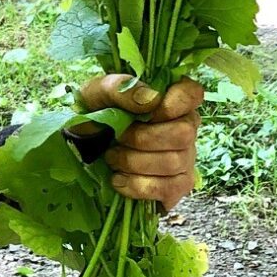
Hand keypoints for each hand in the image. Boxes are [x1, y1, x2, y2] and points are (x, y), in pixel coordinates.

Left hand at [75, 75, 203, 210]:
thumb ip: (121, 88)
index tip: (149, 111)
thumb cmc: (96, 113)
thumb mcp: (97, 92)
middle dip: (143, 138)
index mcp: (170, 98)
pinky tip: (119, 180)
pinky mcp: (178, 184)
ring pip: (174, 163)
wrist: (83, 144)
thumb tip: (151, 99)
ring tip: (112, 157)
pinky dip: (139, 186)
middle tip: (118, 138)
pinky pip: (170, 188)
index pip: (193, 93)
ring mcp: (186, 157)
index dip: (176, 102)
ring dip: (134, 162)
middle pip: (183, 134)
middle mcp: (185, 126)